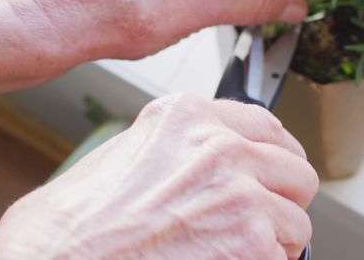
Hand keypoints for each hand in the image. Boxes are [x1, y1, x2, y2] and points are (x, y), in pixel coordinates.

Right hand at [0, 93, 317, 258]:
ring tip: (221, 257)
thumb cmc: (67, 230)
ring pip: (297, 225)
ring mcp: (240, 197)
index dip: (272, 161)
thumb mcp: (118, 158)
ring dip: (270, 247)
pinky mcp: (251, 248)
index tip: (271, 178)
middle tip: (248, 229)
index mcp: (185, 118)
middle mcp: (219, 148)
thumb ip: (175, 151)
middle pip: (295, 173)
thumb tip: (203, 167)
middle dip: (278, 205)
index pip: (267, 127)